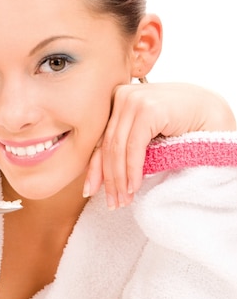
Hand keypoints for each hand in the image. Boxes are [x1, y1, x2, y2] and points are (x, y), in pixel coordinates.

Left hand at [83, 82, 235, 208]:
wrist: (209, 111)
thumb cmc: (176, 123)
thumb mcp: (142, 132)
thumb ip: (122, 143)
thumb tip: (97, 175)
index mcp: (115, 98)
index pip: (100, 139)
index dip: (94, 168)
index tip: (89, 192)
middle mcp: (121, 95)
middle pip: (107, 146)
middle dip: (108, 179)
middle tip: (112, 203)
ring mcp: (133, 100)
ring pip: (118, 149)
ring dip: (120, 179)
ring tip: (123, 200)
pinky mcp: (148, 109)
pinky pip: (133, 148)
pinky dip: (132, 171)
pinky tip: (134, 187)